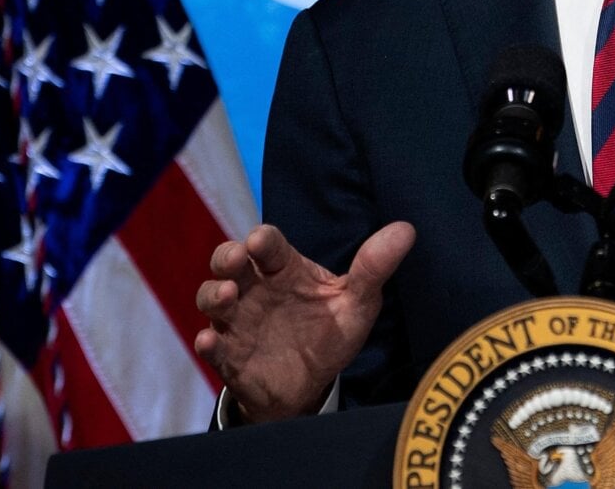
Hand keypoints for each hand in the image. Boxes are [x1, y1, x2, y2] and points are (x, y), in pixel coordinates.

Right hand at [194, 221, 415, 422]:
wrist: (311, 384)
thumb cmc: (330, 332)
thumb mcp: (358, 302)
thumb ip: (374, 268)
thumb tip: (406, 230)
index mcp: (286, 270)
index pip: (270, 246)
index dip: (264, 240)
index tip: (262, 240)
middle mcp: (256, 289)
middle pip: (229, 263)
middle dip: (227, 257)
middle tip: (236, 260)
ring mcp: (238, 321)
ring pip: (211, 299)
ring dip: (213, 295)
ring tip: (228, 297)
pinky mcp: (228, 355)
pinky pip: (211, 347)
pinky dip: (208, 343)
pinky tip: (210, 341)